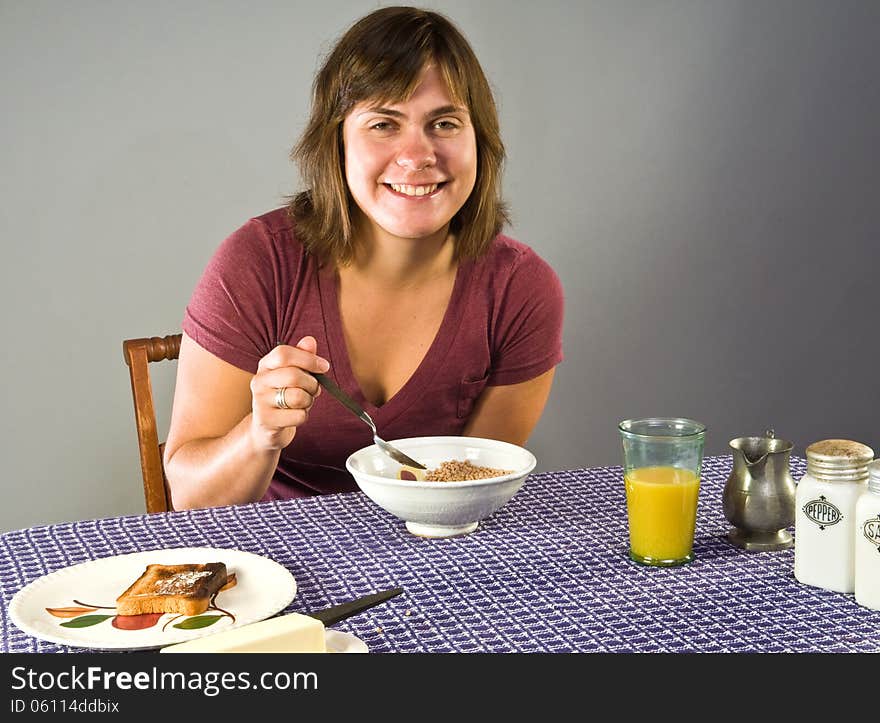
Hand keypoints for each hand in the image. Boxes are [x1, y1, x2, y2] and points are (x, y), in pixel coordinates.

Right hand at [249, 336, 329, 450]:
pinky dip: (303, 416)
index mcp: (265, 365)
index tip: (324, 367)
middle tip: (315, 390)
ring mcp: (260, 401)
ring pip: (298, 397)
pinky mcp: (266, 420)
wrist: (266, 427)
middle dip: (312, 384)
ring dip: (309, 401)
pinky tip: (295, 415)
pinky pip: (298, 416)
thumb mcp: (293, 374)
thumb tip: (310, 341)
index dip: (308, 359)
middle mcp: (259, 381)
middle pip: (294, 375)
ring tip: (304, 403)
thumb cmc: (284, 396)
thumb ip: (302, 356)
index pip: (284, 353)